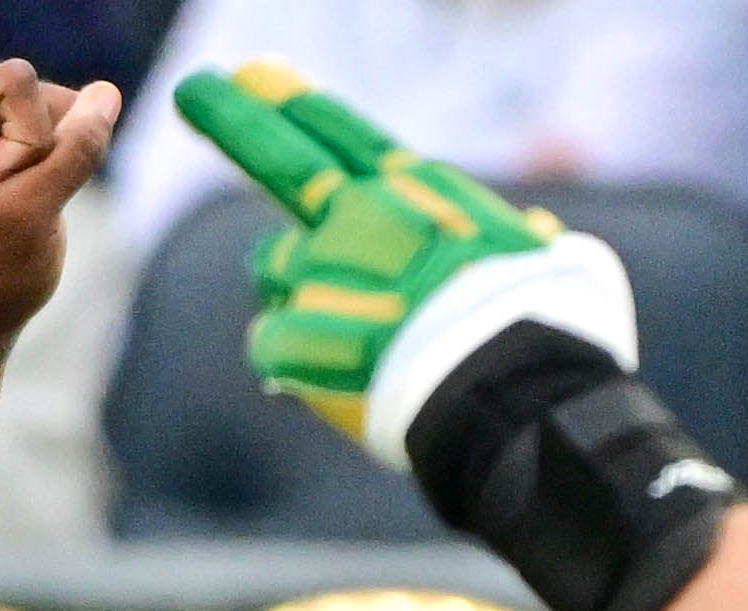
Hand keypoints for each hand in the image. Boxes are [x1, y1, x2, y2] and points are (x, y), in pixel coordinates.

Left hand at [0, 58, 121, 350]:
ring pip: (51, 104)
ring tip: (17, 201)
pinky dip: (53, 159)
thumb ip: (74, 152)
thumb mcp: (35, 215)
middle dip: (42, 148)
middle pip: (34, 90)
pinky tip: (25, 192)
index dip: (30, 141)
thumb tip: (107, 93)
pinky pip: (52, 119)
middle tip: (11, 201)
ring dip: (50, 157)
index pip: (16, 84)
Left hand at [171, 60, 636, 467]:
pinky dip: (295, 361)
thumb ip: (530, 242)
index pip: (339, 133)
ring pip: (276, 270)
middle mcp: (356, 218)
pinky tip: (333, 380)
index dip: (294, 101)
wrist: (510, 397)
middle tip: (192, 90)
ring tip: (348, 333)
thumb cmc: (548, 331)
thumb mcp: (554, 262)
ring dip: (299, 291)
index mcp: (416, 193)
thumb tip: (541, 236)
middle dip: (230, 116)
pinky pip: (272, 344)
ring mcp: (318, 277)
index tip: (255, 74)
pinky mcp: (293, 340)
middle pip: (277, 156)